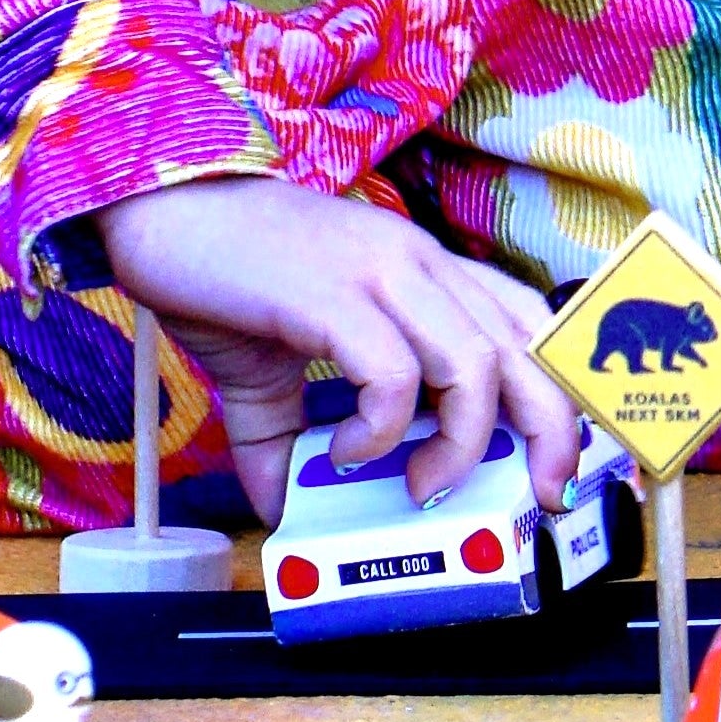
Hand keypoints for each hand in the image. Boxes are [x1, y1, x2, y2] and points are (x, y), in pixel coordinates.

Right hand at [97, 177, 583, 523]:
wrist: (160, 211)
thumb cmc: (223, 276)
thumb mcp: (271, 370)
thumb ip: (285, 438)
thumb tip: (281, 510)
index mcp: (425, 271)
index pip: (530, 322)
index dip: (560, 390)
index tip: (555, 458)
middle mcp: (420, 263)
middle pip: (528, 349)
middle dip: (551, 430)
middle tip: (537, 494)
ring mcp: (381, 273)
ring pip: (474, 365)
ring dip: (459, 446)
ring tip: (420, 484)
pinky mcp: (332, 295)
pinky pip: (391, 376)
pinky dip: (380, 432)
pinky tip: (347, 452)